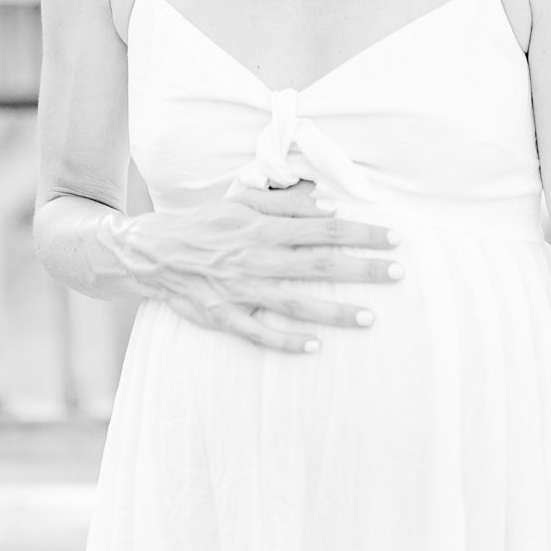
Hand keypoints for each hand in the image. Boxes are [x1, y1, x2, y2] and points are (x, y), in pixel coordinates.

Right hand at [105, 178, 401, 352]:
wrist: (151, 253)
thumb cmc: (203, 225)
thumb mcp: (241, 202)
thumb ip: (285, 205)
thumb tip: (328, 207)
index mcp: (263, 229)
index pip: (324, 229)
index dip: (362, 233)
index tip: (394, 238)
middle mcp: (256, 260)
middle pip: (319, 265)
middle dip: (362, 269)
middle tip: (399, 273)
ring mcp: (241, 292)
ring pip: (296, 304)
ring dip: (335, 311)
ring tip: (370, 317)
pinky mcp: (225, 318)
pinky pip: (260, 334)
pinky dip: (287, 342)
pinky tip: (316, 347)